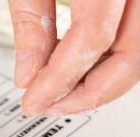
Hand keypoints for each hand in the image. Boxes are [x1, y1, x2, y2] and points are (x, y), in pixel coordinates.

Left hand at [9, 0, 139, 115]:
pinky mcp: (135, 3)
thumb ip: (31, 22)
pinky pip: (132, 40)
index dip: (60, 80)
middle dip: (87, 94)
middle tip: (49, 107)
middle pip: (130, 55)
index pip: (92, 39)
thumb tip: (27, 76)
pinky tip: (71, 68)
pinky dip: (104, 61)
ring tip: (55, 93)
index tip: (34, 102)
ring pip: (135, 53)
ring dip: (96, 81)